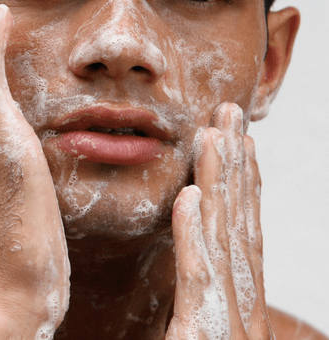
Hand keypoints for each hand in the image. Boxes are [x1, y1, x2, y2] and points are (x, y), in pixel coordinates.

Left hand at [166, 103, 271, 338]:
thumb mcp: (197, 332)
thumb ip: (198, 292)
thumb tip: (193, 244)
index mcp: (233, 301)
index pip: (238, 230)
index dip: (241, 182)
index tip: (236, 141)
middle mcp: (238, 305)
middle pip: (239, 221)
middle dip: (237, 164)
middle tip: (231, 115)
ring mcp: (225, 325)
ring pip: (224, 239)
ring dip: (221, 183)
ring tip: (214, 136)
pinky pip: (200, 283)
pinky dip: (197, 238)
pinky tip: (191, 198)